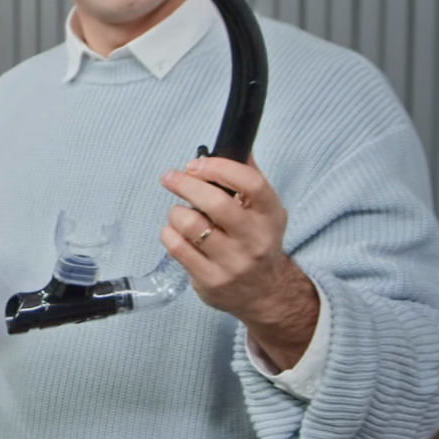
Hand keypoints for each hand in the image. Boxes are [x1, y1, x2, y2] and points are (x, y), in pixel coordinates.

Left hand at [160, 156, 319, 370]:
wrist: (266, 293)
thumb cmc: (258, 242)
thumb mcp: (266, 211)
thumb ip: (250, 179)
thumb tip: (237, 144)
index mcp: (270, 216)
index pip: (251, 183)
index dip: (219, 168)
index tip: (195, 164)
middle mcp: (254, 239)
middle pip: (216, 203)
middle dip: (186, 184)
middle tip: (171, 177)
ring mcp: (232, 263)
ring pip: (190, 224)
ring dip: (176, 212)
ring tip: (179, 213)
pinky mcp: (210, 280)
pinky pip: (177, 248)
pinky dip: (168, 233)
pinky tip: (175, 232)